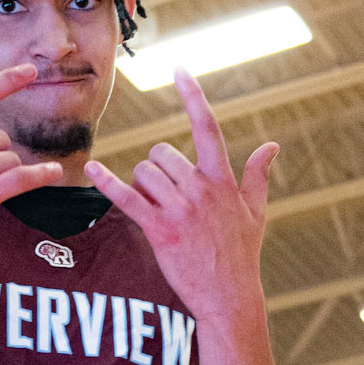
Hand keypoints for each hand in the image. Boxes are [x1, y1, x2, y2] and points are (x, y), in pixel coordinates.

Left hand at [84, 71, 277, 321]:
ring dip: (143, 187)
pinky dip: (106, 183)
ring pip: (145, 174)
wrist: (229, 297)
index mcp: (222, 179)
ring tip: (158, 211)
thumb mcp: (256, 212)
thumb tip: (272, 146)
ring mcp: (180, 209)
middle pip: (162, 155)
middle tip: (166, 197)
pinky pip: (127, 198)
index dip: (192, 95)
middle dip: (157, 170)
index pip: (206, 126)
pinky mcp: (160, 230)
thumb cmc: (242, 255)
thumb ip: (259, 175)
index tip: (179, 67)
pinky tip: (91, 169)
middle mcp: (201, 189)